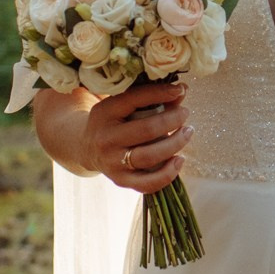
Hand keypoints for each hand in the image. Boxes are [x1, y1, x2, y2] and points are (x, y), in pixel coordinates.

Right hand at [81, 81, 191, 195]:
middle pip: (147, 130)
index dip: (160, 93)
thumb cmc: (113, 121)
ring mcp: (112, 162)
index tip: (179, 90)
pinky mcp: (120, 180)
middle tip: (185, 113)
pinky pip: (147, 183)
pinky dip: (167, 174)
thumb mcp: (122, 105)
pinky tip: (179, 160)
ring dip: (175, 144)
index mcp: (105, 113)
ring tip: (187, 132)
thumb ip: (150, 98)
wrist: (86, 148)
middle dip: (172, 120)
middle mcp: (106, 138)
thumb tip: (182, 91)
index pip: (135, 99)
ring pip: (149, 157)